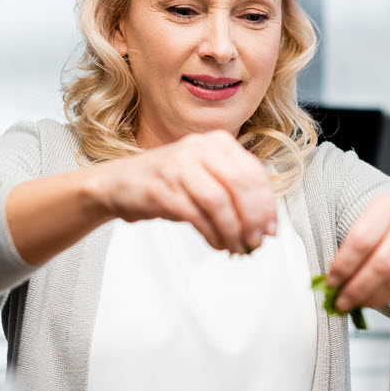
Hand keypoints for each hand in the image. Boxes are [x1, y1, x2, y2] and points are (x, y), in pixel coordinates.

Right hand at [89, 130, 276, 253]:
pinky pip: (195, 215)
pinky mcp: (160, 187)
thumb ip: (235, 192)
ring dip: (233, 231)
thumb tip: (265, 224)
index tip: (272, 229)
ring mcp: (177, 166)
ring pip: (219, 202)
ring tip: (238, 248)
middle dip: (254, 219)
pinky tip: (218, 244)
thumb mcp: (207, 177)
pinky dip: (212, 235)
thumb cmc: (168, 183)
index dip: (267, 205)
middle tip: (257, 242)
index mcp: (217, 142)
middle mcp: (198, 148)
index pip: (254, 173)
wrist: (117, 184)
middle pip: (240, 186)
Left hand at [326, 195, 389, 310]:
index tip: (331, 282)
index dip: (344, 265)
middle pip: (381, 264)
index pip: (362, 240)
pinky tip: (372, 299)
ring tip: (355, 303)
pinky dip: (385, 297)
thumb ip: (355, 242)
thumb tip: (333, 278)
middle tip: (340, 302)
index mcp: (389, 206)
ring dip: (371, 297)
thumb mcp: (375, 216)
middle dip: (356, 288)